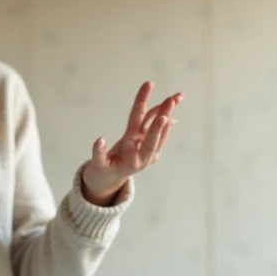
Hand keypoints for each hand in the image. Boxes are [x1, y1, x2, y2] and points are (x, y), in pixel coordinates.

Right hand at [81, 81, 181, 205]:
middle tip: (173, 99)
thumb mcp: (98, 166)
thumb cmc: (102, 172)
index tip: (163, 117)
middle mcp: (143, 153)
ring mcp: (145, 147)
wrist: (108, 179)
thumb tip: (99, 140)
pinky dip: (161, 116)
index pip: (147, 142)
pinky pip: (152, 126)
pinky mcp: (143, 142)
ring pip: (155, 125)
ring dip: (166, 110)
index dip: (155, 130)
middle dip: (164, 114)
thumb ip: (99, 154)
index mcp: (134, 159)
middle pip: (155, 131)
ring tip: (178, 96)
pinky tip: (173, 105)